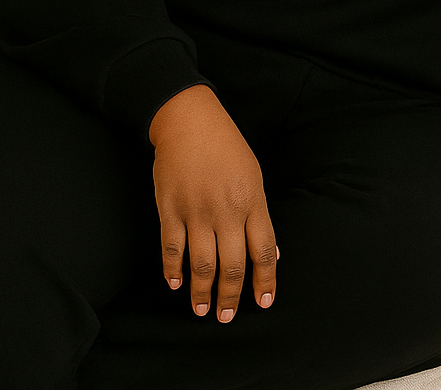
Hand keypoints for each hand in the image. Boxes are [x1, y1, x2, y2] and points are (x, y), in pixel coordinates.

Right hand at [148, 85, 277, 321]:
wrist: (189, 122)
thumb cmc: (227, 149)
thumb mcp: (254, 177)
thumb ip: (261, 217)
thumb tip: (272, 253)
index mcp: (252, 202)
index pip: (264, 250)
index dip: (265, 280)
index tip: (264, 302)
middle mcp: (226, 211)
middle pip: (232, 264)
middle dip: (231, 295)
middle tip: (227, 317)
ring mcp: (196, 211)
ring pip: (201, 262)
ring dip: (202, 291)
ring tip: (202, 310)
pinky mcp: (169, 209)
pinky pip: (171, 247)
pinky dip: (172, 270)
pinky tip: (175, 284)